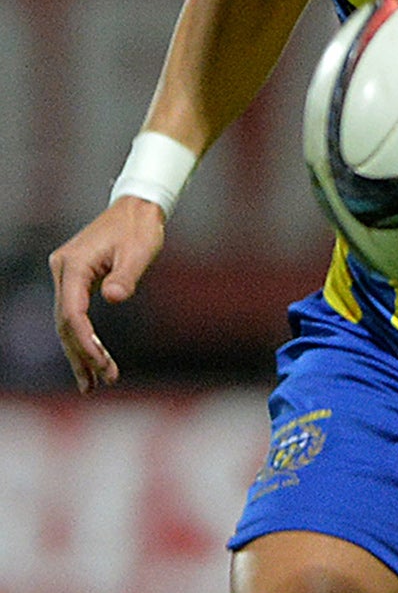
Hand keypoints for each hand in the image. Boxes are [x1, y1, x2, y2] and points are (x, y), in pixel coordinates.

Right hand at [48, 196, 166, 393]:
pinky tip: (92, 358)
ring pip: (67, 321)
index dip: (85, 342)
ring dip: (80, 352)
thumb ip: (126, 276)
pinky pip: (74, 313)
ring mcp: (66, 274)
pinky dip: (83, 336)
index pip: (72, 313)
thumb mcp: (140, 251)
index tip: (102, 363)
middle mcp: (62, 270)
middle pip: (65, 322)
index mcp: (73, 265)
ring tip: (92, 384)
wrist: (138, 207)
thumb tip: (113, 298)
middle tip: (96, 385)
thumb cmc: (141, 228)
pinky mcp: (75, 278)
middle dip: (81, 355)